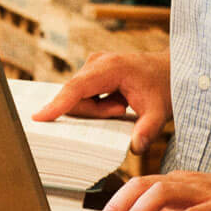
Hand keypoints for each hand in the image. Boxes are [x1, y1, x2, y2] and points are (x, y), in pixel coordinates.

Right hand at [30, 50, 169, 154]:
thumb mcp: (160, 112)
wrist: (173, 70)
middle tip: (122, 110)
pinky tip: (118, 104)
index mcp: (111, 68)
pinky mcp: (93, 71)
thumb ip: (147, 131)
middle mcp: (97, 62)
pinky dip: (98, 105)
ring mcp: (93, 65)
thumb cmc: (165, 87)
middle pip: (76, 96)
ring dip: (98, 109)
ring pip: (79, 97)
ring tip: (123, 106)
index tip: (38, 118)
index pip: (76, 88)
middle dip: (95, 112)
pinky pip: (84, 94)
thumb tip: (134, 148)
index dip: (57, 104)